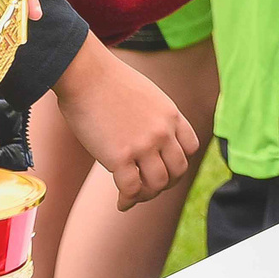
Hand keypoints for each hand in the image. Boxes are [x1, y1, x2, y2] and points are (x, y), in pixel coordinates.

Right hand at [52, 37, 199, 209]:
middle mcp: (163, 131)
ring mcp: (143, 145)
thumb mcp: (146, 94)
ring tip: (134, 195)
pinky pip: (131, 189)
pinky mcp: (120, 157)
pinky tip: (121, 202)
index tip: (164, 167)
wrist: (87, 75)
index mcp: (171, 114)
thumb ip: (153, 116)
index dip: (178, 161)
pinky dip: (128, 200)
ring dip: (147, 195)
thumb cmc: (108, 81)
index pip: (190, 147)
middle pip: (178, 170)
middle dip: (165, 183)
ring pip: (158, 184)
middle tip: (149, 187)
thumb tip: (145, 134)